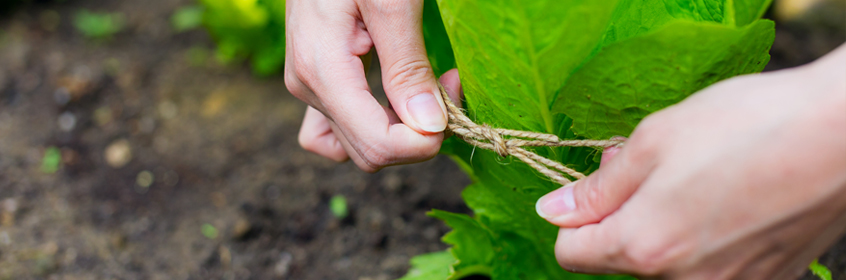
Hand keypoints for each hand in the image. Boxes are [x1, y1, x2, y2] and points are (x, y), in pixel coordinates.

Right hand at [285, 0, 459, 170]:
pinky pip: (335, 130)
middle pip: (368, 153)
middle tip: (448, 85)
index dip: (425, 141)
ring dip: (398, 134)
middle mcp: (307, 87)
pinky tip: (394, 105)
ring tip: (425, 94)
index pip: (376, 146)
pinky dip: (369, 128)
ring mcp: (307, 86)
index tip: (453, 98)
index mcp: (322, 71)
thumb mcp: (392, 2)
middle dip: (419, 133)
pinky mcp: (315, 80)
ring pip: (354, 146)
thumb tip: (429, 127)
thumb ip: (407, 65)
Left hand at [536, 45, 845, 278]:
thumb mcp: (654, 142)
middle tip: (653, 169)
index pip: (570, 254)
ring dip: (665, 228)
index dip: (574, 218)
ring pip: (666, 266)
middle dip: (624, 217)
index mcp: (643, 247)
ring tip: (697, 179)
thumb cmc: (746, 127)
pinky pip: (710, 269)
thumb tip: (553, 213)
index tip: (597, 189)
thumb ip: (598, 189)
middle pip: (621, 260)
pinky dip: (706, 240)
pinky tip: (729, 199)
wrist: (842, 135)